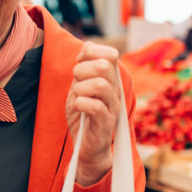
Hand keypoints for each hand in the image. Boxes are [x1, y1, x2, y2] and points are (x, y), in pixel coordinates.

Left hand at [67, 42, 122, 185]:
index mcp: (111, 80)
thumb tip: (88, 45)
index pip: (110, 54)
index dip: (91, 53)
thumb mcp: (80, 87)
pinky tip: (78, 107)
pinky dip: (81, 103)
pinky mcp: (106, 124)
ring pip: (101, 85)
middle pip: (105, 65)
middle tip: (76, 82)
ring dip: (81, 87)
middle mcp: (116, 91)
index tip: (79, 64)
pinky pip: (95, 107)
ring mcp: (113, 107)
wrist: (86, 147)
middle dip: (82, 69)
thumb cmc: (83, 116)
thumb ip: (84, 68)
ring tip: (77, 96)